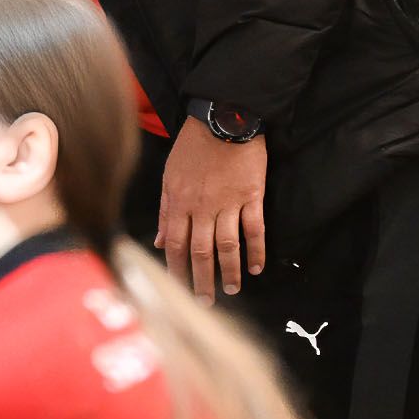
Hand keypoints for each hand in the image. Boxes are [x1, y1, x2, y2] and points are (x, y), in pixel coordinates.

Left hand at [157, 126, 264, 299]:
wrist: (223, 116)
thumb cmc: (193, 145)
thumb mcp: (170, 175)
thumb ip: (167, 210)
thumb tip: (161, 242)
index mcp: (180, 202)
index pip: (176, 245)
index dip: (177, 270)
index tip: (178, 290)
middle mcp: (202, 206)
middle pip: (201, 251)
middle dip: (202, 280)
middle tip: (205, 302)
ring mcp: (229, 202)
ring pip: (228, 245)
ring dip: (230, 271)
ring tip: (231, 290)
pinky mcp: (252, 195)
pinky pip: (255, 228)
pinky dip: (257, 250)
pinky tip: (256, 267)